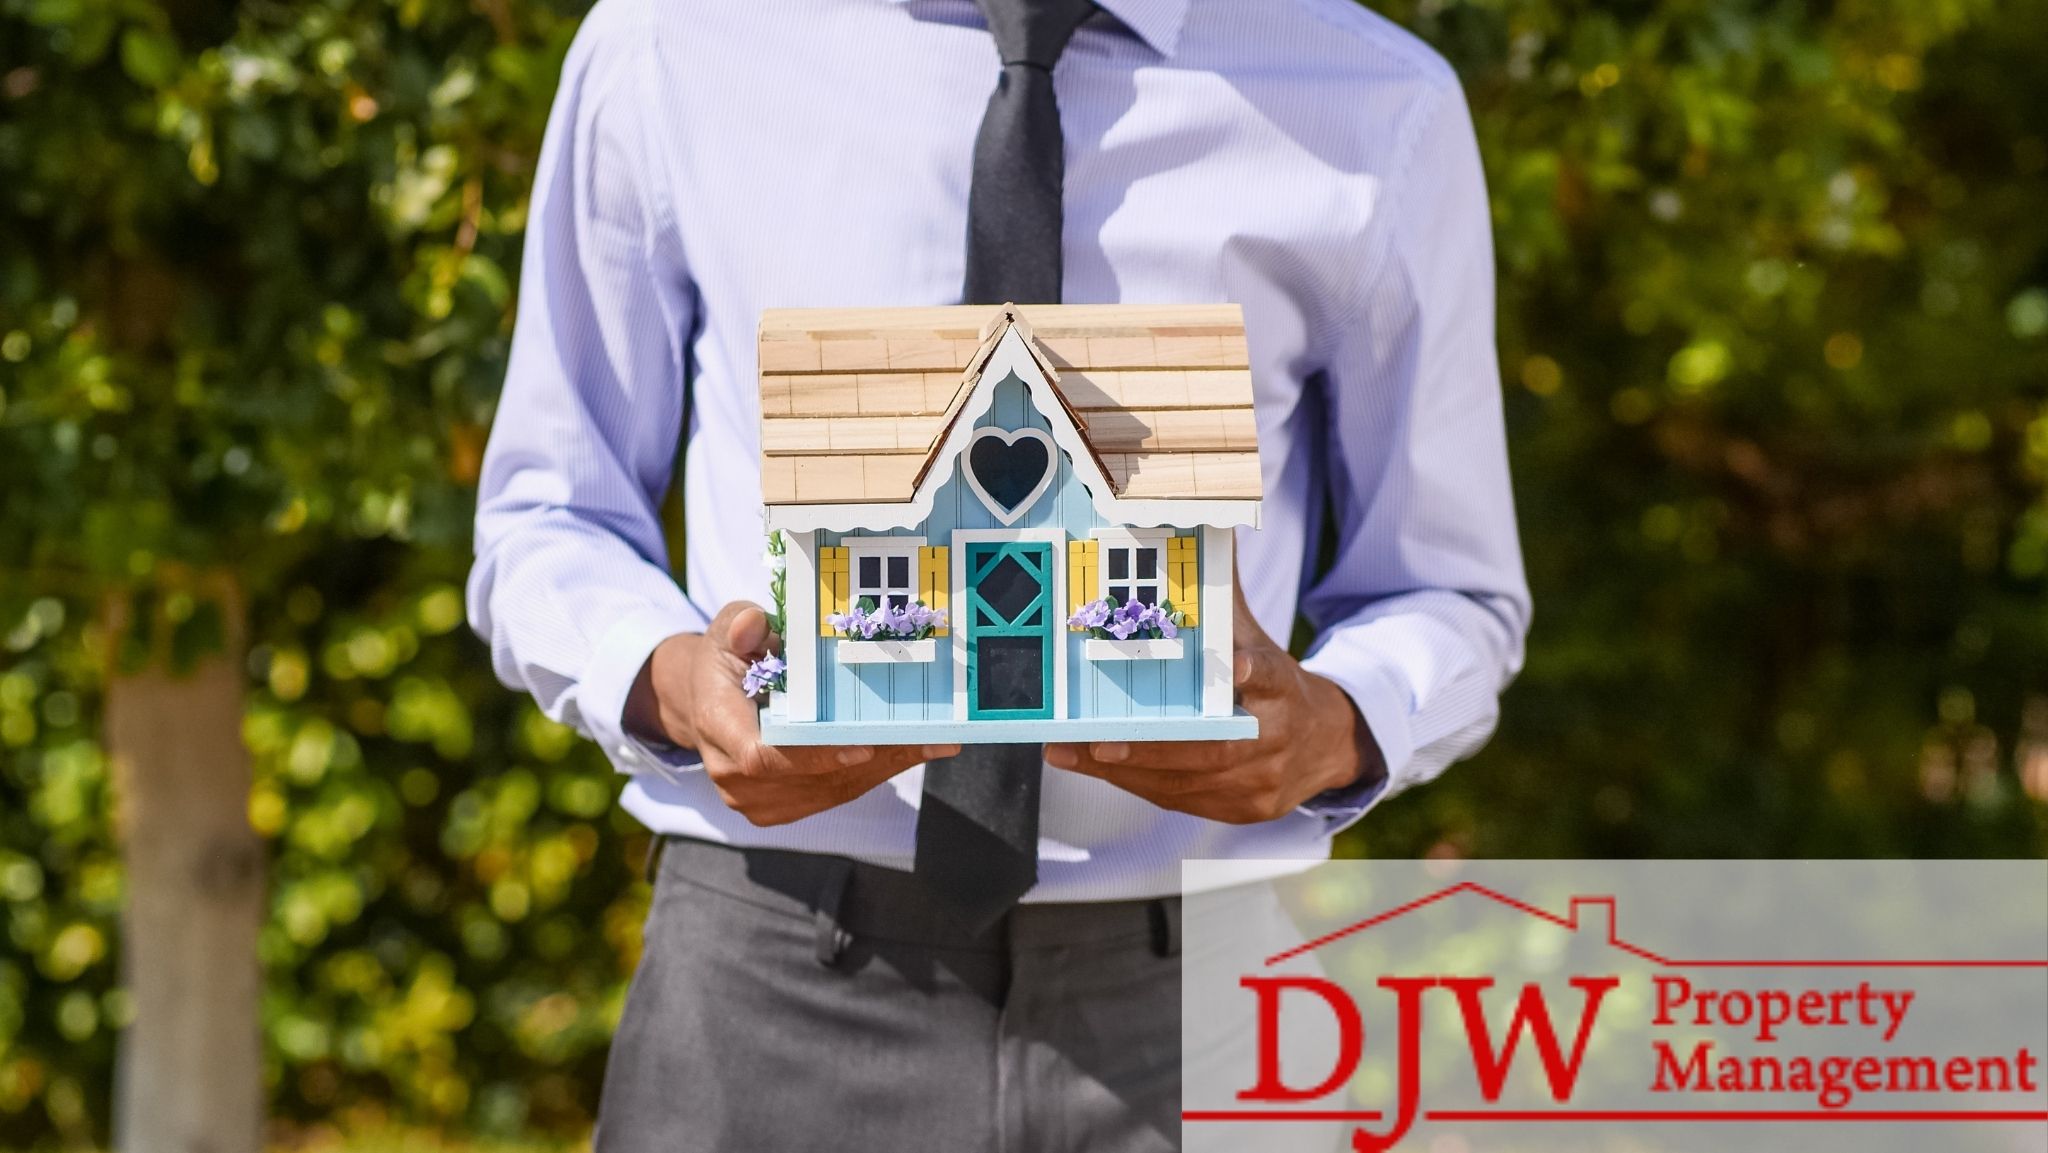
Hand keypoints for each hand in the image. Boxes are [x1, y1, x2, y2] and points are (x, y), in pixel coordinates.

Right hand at [624, 601, 958, 826]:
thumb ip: (738, 627)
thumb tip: (753, 624)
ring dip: (884, 765)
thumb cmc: (725, 661)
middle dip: (871, 756)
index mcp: (717, 728)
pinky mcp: (784, 808)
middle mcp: (734, 777)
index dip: (812, 756)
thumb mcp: (724, 633)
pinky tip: (912, 748)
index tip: (862, 747)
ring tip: (932, 739)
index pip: (761, 756)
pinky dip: (876, 772)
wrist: (706, 703)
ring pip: (832, 790)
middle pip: (811, 776)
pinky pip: (836, 794)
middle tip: (925, 735)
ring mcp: (759, 800)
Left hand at [1043, 580, 1383, 823]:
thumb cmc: (1272, 680)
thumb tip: (1200, 521)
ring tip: (1074, 752)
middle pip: (1217, 748)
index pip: (1274, 677)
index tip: (1238, 669)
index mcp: (1285, 688)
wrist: (1323, 743)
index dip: (1256, 674)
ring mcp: (1262, 781)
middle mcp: (1278, 738)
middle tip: (1103, 741)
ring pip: (1189, 781)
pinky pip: (1180, 799)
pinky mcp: (1243, 809)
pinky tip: (1093, 766)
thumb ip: (1222, 591)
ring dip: (1128, 769)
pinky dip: (1135, 782)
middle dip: (1155, 747)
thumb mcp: (1255, 636)